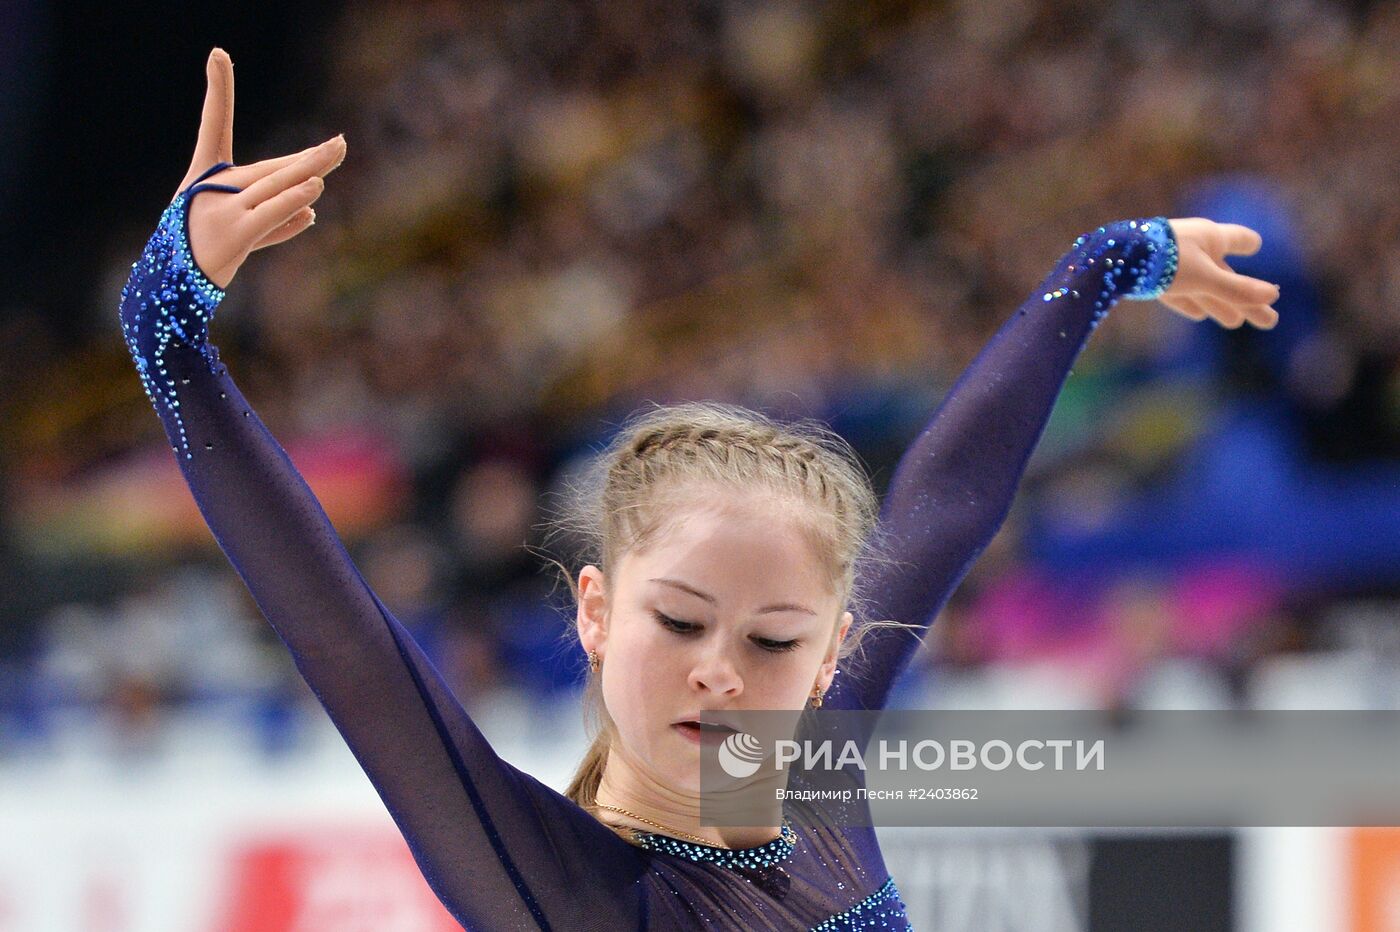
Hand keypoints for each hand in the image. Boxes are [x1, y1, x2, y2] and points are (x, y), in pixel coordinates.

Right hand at [177, 48, 346, 288]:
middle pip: (272, 167)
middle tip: (341, 143)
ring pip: (276, 186)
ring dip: (310, 172)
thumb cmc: (203, 254)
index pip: (213, 123)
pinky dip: (292, 201)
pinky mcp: (234, 234)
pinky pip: (269, 214)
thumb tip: (312, 213)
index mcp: (206, 175)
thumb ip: (275, 221)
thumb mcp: (237, 231)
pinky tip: (315, 188)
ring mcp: (222, 209)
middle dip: (310, 157)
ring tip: (338, 152)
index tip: (217, 53)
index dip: (217, 89)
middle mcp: (213, 186)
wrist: (171, 289)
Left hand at [1159, 218, 1279, 329]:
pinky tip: (1197, 315)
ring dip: (1221, 305)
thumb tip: (1273, 297)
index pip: (1237, 238)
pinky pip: (1177, 292)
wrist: (1114, 258)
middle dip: (1246, 298)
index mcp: (1209, 237)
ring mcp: (1171, 263)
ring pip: (1202, 287)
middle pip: (1226, 276)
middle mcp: (1192, 248)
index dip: (1246, 242)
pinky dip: (1190, 303)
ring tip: (1237, 322)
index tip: (1255, 245)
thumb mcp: (1205, 277)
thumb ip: (1237, 289)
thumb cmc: (1165, 260)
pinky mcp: (1150, 278)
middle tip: (1270, 320)